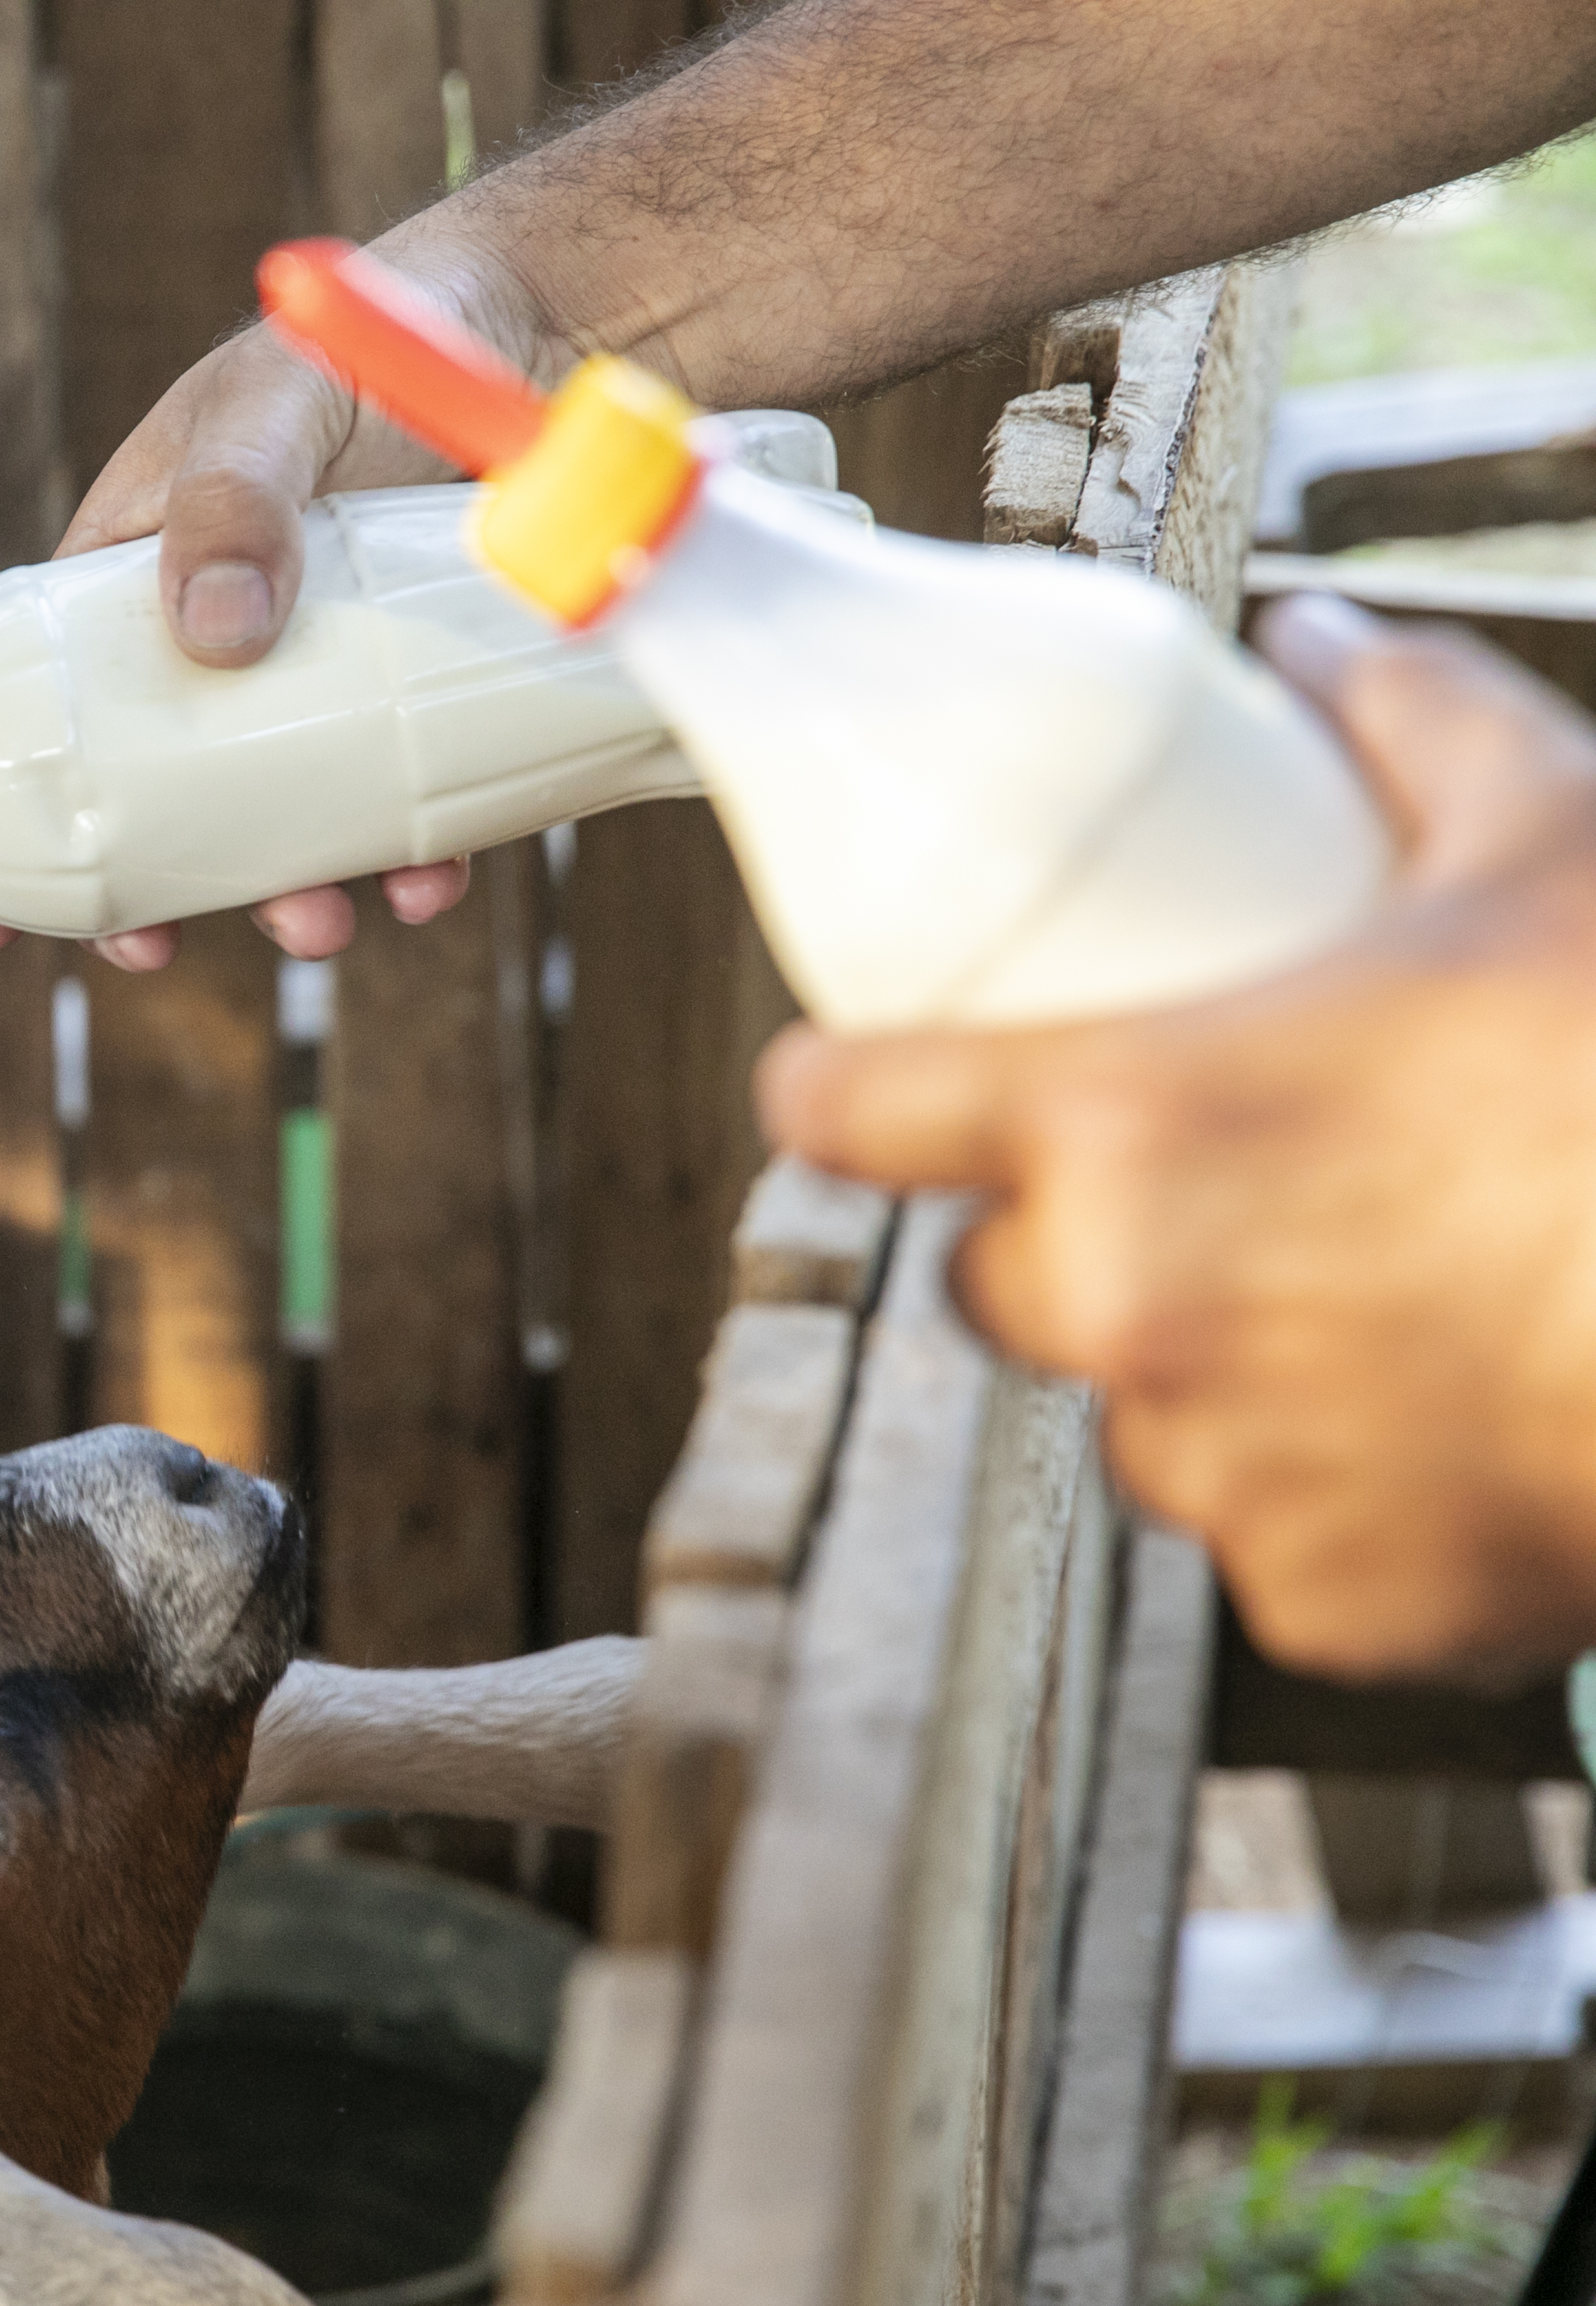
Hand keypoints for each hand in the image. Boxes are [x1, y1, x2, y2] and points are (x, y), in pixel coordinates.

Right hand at [0, 252, 560, 972]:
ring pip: (283, 822)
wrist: (539, 336)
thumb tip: (212, 635)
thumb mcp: (271, 409)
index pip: (50, 711)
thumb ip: (230, 504)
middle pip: (162, 797)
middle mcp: (217, 645)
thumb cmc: (366, 345)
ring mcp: (321, 684)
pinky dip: (410, 859)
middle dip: (158, 890)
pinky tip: (429, 882)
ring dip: (289, 893)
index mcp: (134, 579)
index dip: (15, 813)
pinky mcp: (418, 701)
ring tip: (322, 925)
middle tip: (155, 950)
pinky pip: (402, 805)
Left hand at [761, 598, 1595, 1686]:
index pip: (847, 1113)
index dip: (837, 1091)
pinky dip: (1339, 1494)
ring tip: (1375, 1296)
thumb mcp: (1549, 846)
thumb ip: (1406, 730)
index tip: (840, 1086)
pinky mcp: (1324, 1598)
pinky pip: (1275, 1538)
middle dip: (1068, 1235)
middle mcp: (1131, 1307)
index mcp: (1124, 1123)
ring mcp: (1221, 1467)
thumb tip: (1318, 651)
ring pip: (1137, 1412)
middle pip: (991, 1274)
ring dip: (1206, 1364)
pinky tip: (1450, 1420)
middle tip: (1216, 1185)